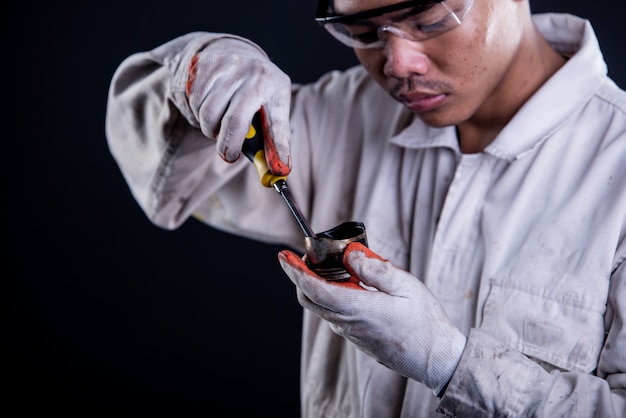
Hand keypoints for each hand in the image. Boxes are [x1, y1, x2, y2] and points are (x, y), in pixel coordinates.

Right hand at [186, 37, 290, 174]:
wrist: (235, 51)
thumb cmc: (258, 90)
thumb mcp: (272, 107)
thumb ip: (274, 138)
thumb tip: (278, 171)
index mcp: (275, 86)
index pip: (277, 124)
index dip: (278, 148)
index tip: (278, 170)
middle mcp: (253, 74)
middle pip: (235, 123)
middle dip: (229, 146)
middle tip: (228, 154)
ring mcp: (226, 67)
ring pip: (209, 116)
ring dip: (211, 128)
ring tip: (220, 122)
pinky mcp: (203, 65)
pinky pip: (194, 104)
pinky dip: (198, 113)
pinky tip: (209, 105)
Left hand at [278, 242, 466, 392]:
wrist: (435, 359)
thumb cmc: (425, 322)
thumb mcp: (406, 286)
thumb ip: (375, 269)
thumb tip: (350, 254)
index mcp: (357, 309)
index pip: (314, 289)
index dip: (294, 271)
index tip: (283, 255)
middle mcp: (347, 323)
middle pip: (309, 298)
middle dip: (300, 274)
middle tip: (306, 254)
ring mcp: (350, 333)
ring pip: (321, 305)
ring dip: (318, 283)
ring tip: (331, 262)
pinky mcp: (356, 337)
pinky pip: (334, 312)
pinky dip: (331, 294)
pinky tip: (349, 282)